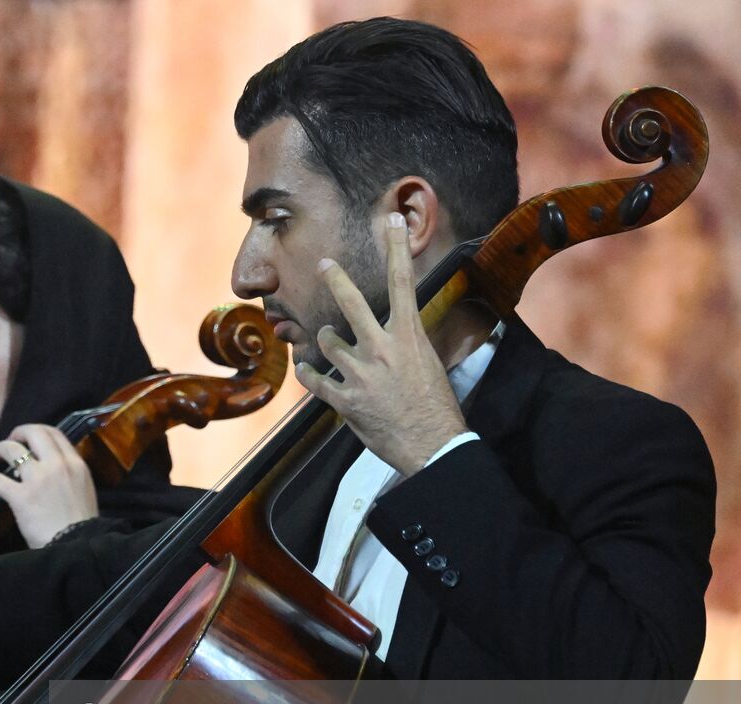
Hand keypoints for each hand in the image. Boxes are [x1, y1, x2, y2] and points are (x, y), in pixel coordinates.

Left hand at [0, 424, 98, 548]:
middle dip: (19, 433)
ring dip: (2, 448)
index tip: (29, 438)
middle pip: (34, 432)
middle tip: (12, 442)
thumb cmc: (81, 523)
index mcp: (75, 464)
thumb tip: (53, 467)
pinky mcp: (20, 497)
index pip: (54, 433)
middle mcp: (57, 465)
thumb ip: (70, 474)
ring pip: (13, 450)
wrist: (77, 545)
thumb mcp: (84, 489)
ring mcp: (38, 479)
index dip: (37, 431)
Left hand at [294, 213, 468, 475]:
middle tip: (323, 263)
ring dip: (325, 340)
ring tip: (327, 339)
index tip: (391, 220)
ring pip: (328, 342)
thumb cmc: (436, 406)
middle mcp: (381, 349)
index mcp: (408, 337)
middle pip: (351, 303)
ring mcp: (360, 374)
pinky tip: (304, 369)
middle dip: (334, 278)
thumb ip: (405, 344)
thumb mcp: (428, 364)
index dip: (396, 248)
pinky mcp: (344, 400)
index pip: (403, 283)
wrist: (433, 445)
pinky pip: (314, 380)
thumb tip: (394, 332)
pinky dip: (307, 373)